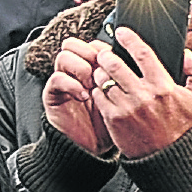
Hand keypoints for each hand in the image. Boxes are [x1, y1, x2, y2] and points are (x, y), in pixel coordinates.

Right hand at [43, 36, 119, 157]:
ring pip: (64, 56)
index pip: (93, 43)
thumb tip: (138, 60)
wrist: (92, 147)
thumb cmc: (111, 124)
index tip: (115, 61)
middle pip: (74, 43)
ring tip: (92, 85)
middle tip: (101, 71)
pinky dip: (72, 84)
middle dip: (89, 54)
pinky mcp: (53, 94)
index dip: (103, 48)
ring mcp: (63, 81)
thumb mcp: (123, 98)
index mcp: (94, 68)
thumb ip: (125, 79)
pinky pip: (57, 78)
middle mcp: (76, 71)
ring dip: (81, 68)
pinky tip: (84, 96)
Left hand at [95, 27, 191, 161]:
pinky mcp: (113, 119)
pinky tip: (103, 90)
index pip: (142, 54)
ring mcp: (126, 107)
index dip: (129, 39)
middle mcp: (143, 95)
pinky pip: (97, 95)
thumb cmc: (183, 127)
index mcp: (164, 86)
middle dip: (106, 55)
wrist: (169, 158)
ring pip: (103, 79)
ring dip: (100, 72)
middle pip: (115, 64)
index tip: (121, 31)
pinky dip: (97, 89)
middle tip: (105, 54)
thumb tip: (185, 54)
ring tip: (104, 72)